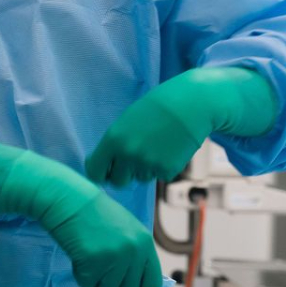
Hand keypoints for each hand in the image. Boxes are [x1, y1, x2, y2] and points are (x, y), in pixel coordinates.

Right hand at [44, 187, 163, 286]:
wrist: (71, 200)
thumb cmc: (95, 213)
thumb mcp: (126, 230)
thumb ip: (135, 254)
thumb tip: (137, 283)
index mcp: (145, 244)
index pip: (152, 283)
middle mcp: (133, 253)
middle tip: (101, 272)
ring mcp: (114, 259)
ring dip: (95, 281)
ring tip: (89, 260)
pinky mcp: (92, 263)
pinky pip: (87, 284)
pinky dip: (80, 274)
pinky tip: (79, 256)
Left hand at [86, 67, 277, 188]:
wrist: (191, 104)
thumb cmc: (157, 109)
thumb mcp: (126, 122)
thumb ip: (114, 144)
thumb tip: (102, 166)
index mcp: (113, 140)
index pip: (94, 171)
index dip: (99, 173)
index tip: (104, 171)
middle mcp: (128, 155)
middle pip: (117, 182)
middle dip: (123, 175)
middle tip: (133, 160)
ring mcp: (148, 164)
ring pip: (140, 178)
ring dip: (144, 168)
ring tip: (156, 145)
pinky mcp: (167, 170)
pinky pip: (159, 176)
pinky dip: (163, 167)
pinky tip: (169, 149)